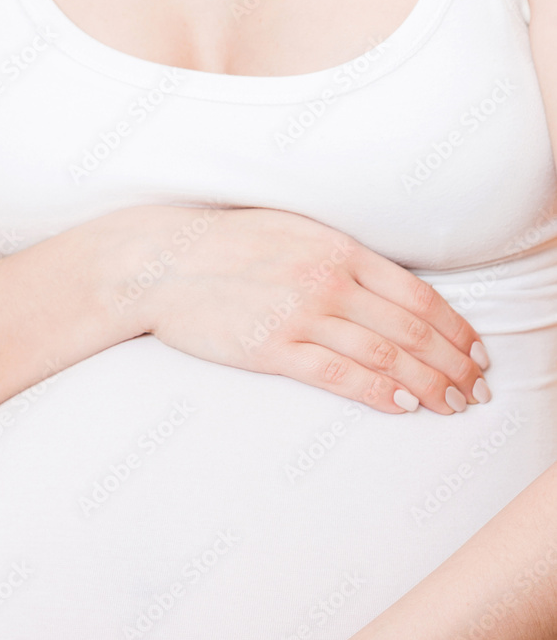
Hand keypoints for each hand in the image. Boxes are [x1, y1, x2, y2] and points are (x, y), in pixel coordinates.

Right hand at [124, 205, 490, 415]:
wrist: (163, 263)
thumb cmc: (229, 246)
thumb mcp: (296, 233)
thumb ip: (343, 258)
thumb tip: (388, 290)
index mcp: (341, 249)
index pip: (419, 296)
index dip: (457, 331)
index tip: (476, 355)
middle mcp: (329, 280)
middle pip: (411, 329)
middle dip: (452, 365)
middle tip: (475, 391)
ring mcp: (301, 314)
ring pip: (383, 354)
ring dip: (425, 384)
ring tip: (450, 406)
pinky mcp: (271, 348)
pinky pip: (337, 374)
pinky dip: (375, 391)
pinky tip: (401, 406)